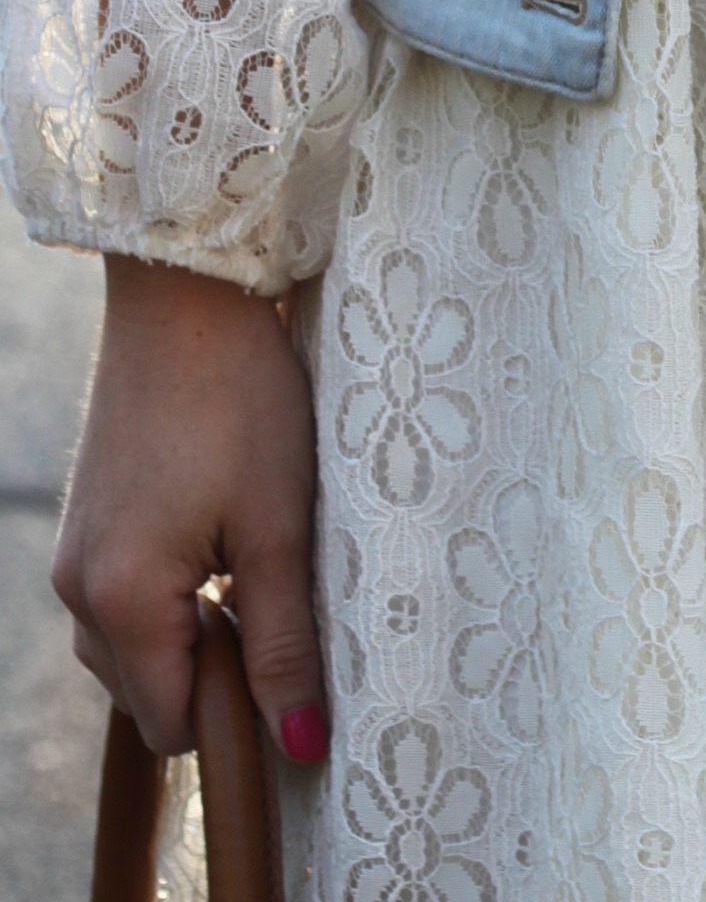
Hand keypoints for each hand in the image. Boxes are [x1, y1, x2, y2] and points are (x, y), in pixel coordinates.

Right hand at [52, 254, 328, 764]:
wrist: (186, 293)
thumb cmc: (241, 398)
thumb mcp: (278, 525)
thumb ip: (281, 643)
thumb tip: (299, 745)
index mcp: (122, 600)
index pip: (169, 724)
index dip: (234, 716)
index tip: (286, 661)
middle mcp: (77, 588)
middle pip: (144, 693)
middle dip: (208, 675)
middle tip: (274, 597)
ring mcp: (72, 552)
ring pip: (130, 648)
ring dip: (188, 633)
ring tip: (250, 560)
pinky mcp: (83, 520)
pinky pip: (118, 599)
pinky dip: (167, 596)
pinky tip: (218, 537)